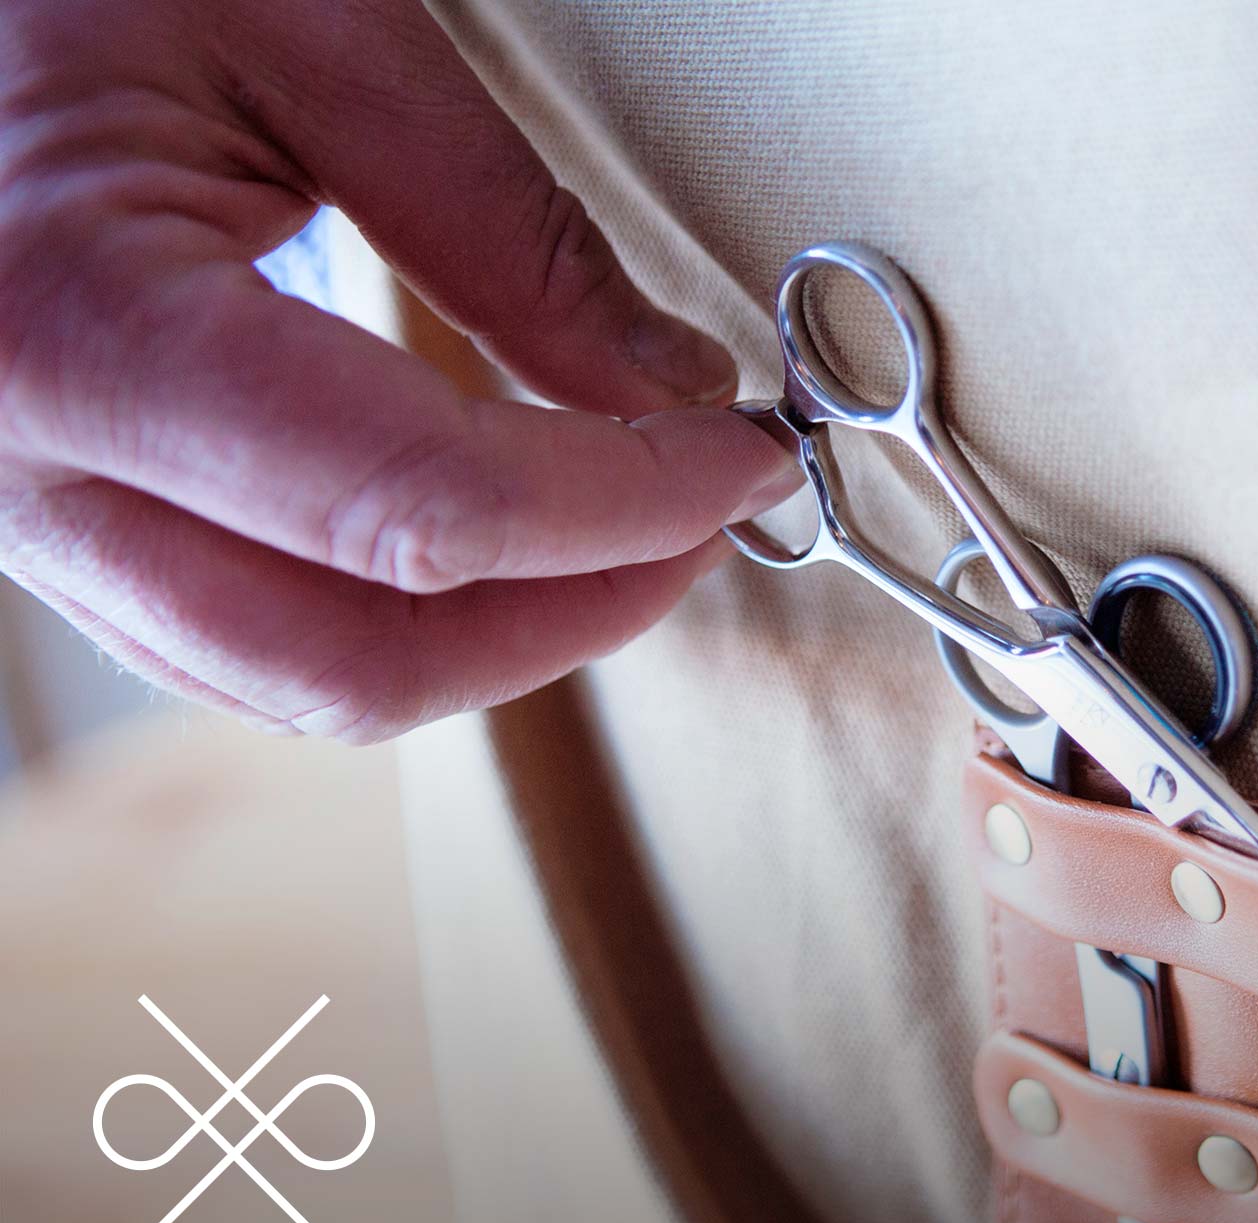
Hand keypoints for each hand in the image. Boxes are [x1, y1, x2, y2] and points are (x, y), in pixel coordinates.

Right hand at [0, 0, 788, 741]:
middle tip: (701, 525)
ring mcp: (21, 517)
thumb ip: (505, 230)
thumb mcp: (307, 32)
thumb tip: (670, 389)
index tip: (742, 469)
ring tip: (617, 536)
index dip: (623, 508)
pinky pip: (243, 641)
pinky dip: (394, 620)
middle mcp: (21, 467)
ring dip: (495, 640)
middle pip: (360, 660)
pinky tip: (488, 546)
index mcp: (79, 328)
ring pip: (303, 681)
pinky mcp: (51, 518)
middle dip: (573, 615)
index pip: (421, 506)